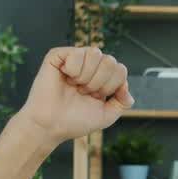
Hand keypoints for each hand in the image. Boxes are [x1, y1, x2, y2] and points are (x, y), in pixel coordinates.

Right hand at [16, 46, 134, 144]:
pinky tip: (64, 78)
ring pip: (94, 52)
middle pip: (110, 60)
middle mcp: (90, 64)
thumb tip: (125, 85)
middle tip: (84, 92)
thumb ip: (124, 101)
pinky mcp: (58, 56)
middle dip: (99, 82)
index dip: (110, 87)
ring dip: (86, 76)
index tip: (96, 98)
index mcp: (103, 76)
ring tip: (75, 86)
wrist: (51, 126)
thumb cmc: (76, 121)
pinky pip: (76, 52)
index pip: (120, 69)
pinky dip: (73, 70)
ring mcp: (74, 58)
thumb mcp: (107, 115)